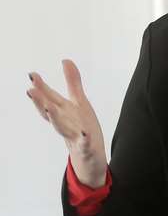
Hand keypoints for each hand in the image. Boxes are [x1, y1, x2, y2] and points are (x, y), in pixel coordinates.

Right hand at [27, 60, 108, 187]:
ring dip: (55, 119)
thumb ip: (72, 82)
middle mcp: (64, 123)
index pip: (49, 98)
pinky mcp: (86, 147)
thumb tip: (65, 60)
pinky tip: (85, 135)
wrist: (89, 156)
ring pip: (61, 128)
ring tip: (49, 108)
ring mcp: (74, 136)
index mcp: (62, 112)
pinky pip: (84, 144)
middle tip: (31, 89)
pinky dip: (84, 140)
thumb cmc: (81, 125)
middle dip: (41, 101)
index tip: (32, 74)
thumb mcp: (78, 102)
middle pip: (50, 111)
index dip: (41, 88)